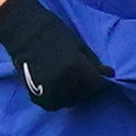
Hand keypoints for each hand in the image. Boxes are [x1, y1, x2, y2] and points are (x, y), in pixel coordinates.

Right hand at [0, 0, 114, 109]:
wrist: (25, 31)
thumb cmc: (56, 34)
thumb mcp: (80, 45)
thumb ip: (94, 63)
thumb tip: (110, 74)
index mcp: (78, 68)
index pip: (97, 85)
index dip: (97, 81)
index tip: (93, 75)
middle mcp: (65, 82)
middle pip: (84, 94)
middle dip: (85, 87)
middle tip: (79, 77)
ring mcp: (49, 90)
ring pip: (69, 102)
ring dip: (71, 95)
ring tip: (66, 81)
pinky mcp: (36, 95)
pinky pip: (52, 105)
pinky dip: (56, 99)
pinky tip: (55, 87)